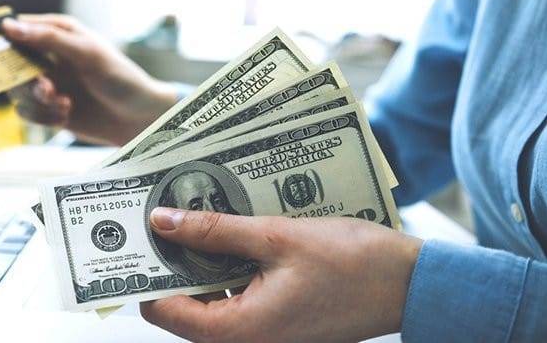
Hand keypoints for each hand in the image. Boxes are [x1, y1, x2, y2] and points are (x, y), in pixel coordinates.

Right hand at [2, 14, 177, 145]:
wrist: (138, 119)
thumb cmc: (120, 79)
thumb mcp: (86, 53)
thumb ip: (49, 39)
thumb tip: (10, 27)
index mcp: (58, 33)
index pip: (18, 29)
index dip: (4, 40)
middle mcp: (50, 57)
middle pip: (11, 65)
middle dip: (26, 80)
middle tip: (47, 88)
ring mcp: (49, 83)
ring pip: (18, 92)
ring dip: (38, 101)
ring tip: (64, 105)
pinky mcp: (50, 108)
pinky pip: (28, 113)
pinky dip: (43, 117)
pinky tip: (65, 116)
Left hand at [141, 208, 421, 342]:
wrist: (411, 284)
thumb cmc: (353, 263)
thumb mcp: (276, 237)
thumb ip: (215, 232)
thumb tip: (164, 223)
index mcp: (240, 330)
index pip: (166, 311)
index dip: (146, 274)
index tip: (135, 237)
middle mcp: (247, 339)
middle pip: (185, 304)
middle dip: (172, 261)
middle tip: (162, 216)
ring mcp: (263, 331)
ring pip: (211, 297)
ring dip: (201, 260)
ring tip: (193, 216)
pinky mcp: (277, 317)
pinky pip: (236, 294)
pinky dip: (227, 265)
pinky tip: (229, 231)